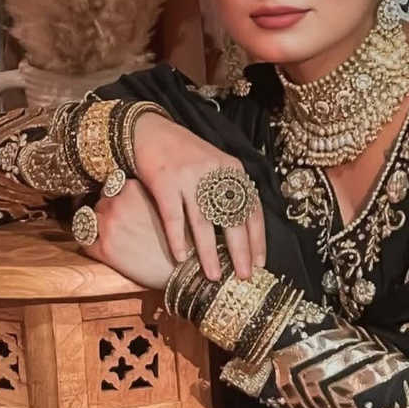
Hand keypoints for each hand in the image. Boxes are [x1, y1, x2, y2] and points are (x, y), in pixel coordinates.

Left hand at [77, 178, 176, 290]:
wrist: (188, 269)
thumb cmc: (184, 238)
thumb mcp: (166, 205)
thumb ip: (145, 197)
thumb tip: (130, 197)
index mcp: (133, 188)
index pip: (114, 187)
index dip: (119, 199)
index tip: (127, 210)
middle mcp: (118, 203)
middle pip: (101, 202)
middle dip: (109, 213)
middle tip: (123, 227)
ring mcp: (109, 225)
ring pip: (88, 220)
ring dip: (96, 228)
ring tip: (114, 239)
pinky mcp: (104, 249)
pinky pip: (85, 243)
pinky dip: (92, 247)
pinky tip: (106, 252)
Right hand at [132, 112, 265, 280]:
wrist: (149, 131)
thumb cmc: (185, 155)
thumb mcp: (215, 166)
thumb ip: (228, 191)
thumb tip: (242, 232)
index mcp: (233, 170)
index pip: (252, 209)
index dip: (257, 238)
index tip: (259, 263)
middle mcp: (215, 172)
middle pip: (232, 219)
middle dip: (240, 251)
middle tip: (243, 276)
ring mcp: (190, 176)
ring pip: (203, 223)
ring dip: (209, 253)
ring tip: (212, 276)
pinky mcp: (165, 180)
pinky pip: (173, 217)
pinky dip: (177, 240)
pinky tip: (180, 259)